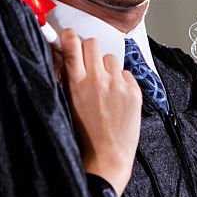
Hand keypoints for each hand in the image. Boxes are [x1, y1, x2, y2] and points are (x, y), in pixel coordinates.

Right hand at [60, 29, 141, 196]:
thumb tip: (62, 58)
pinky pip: (127, 73)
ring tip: (105, 86)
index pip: (71, 45)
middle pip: (92, 44)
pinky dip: (122, 81)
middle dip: (90, 50)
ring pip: (111, 58)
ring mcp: (117, 85)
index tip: (69, 38)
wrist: (107, 158)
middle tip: (89, 63)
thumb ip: (66, 81)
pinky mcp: (134, 92)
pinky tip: (117, 97)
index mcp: (76, 84)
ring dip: (107, 67)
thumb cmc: (84, 138)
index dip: (69, 37)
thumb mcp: (66, 106)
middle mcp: (97, 80)